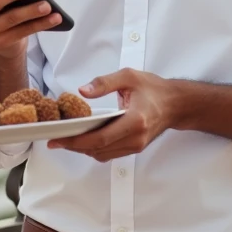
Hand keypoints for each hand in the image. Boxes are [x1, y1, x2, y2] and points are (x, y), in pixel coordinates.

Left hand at [47, 68, 178, 161]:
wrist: (175, 104)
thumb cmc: (154, 89)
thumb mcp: (128, 77)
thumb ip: (104, 83)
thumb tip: (82, 91)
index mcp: (135, 120)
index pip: (101, 138)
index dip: (77, 141)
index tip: (59, 139)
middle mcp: (135, 138)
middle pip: (98, 150)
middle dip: (74, 146)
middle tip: (55, 140)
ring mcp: (136, 146)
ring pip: (103, 155)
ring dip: (84, 149)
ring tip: (67, 139)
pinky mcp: (135, 148)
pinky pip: (110, 153)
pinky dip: (95, 148)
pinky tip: (84, 139)